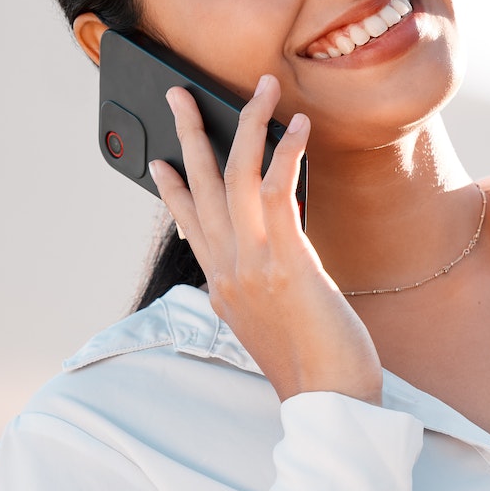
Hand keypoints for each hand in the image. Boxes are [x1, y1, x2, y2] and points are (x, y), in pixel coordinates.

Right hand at [151, 77, 382, 404]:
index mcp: (223, 289)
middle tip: (179, 93)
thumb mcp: (278, 327)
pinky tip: (299, 126)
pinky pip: (277, 191)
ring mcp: (253, 265)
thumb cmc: (318, 370)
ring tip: (261, 87)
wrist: (329, 403)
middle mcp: (228, 271)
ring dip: (247, 124)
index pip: (190, 226)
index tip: (160, 162)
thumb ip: (265, 292)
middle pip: (199, 187)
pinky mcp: (286, 261)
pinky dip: (286, 152)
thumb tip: (273, 268)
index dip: (172, 190)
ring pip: (234, 177)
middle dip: (189, 133)